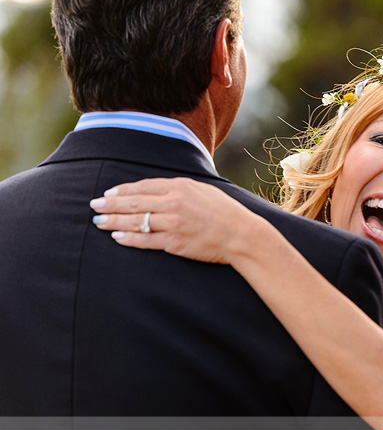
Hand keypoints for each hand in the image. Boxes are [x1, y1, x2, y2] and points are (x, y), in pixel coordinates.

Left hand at [90, 178, 254, 263]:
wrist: (242, 235)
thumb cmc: (225, 212)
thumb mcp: (203, 190)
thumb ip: (180, 188)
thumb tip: (158, 189)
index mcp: (180, 187)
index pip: (143, 186)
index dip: (123, 190)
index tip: (109, 193)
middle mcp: (173, 203)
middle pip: (134, 202)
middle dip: (110, 204)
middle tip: (94, 205)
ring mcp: (173, 224)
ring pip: (136, 221)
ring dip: (114, 221)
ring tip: (99, 222)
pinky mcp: (174, 243)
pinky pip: (146, 240)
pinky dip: (129, 238)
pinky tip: (118, 237)